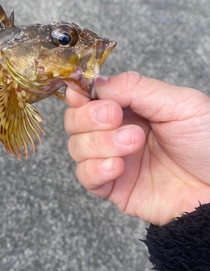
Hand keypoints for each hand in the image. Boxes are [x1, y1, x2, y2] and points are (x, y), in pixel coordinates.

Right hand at [64, 72, 209, 225]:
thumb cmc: (209, 144)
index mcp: (130, 108)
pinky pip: (86, 178)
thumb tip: (96, 82)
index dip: (80, 95)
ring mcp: (113, 160)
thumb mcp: (180, 103)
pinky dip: (95, 169)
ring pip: (76, 148)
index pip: (89, 97)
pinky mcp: (114, 189)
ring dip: (100, 143)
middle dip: (89, 117)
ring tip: (133, 142)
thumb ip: (136, 88)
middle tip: (114, 116)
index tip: (82, 94)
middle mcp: (116, 132)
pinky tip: (118, 166)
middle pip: (74, 121)